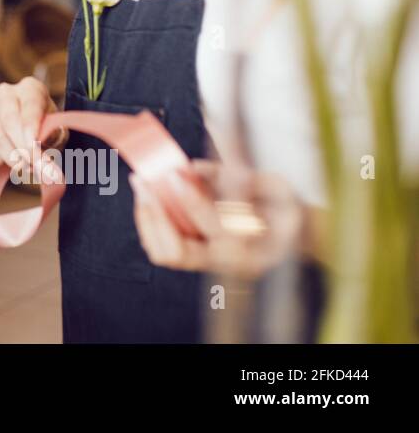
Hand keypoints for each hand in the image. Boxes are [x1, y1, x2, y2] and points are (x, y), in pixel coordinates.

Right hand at [0, 77, 55, 177]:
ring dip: (8, 154)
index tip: (33, 148)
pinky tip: (1, 162)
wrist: (32, 138)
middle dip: (19, 144)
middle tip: (30, 164)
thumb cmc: (47, 131)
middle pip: (8, 117)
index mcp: (30, 89)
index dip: (31, 127)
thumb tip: (43, 160)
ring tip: (22, 166)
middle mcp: (6, 93)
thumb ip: (51, 142)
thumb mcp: (57, 133)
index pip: (30, 104)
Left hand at [130, 160, 302, 276]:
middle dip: (157, 214)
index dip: (192, 200)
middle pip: (180, 252)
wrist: (293, 236)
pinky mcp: (198, 260)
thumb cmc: (285, 208)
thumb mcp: (276, 187)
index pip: (216, 228)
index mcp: (256, 248)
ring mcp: (213, 265)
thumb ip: (237, 177)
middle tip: (143, 181)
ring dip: (147, 218)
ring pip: (166, 253)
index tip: (174, 174)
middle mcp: (231, 264)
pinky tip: (147, 197)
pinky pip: (163, 249)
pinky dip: (150, 223)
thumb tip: (191, 169)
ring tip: (141, 185)